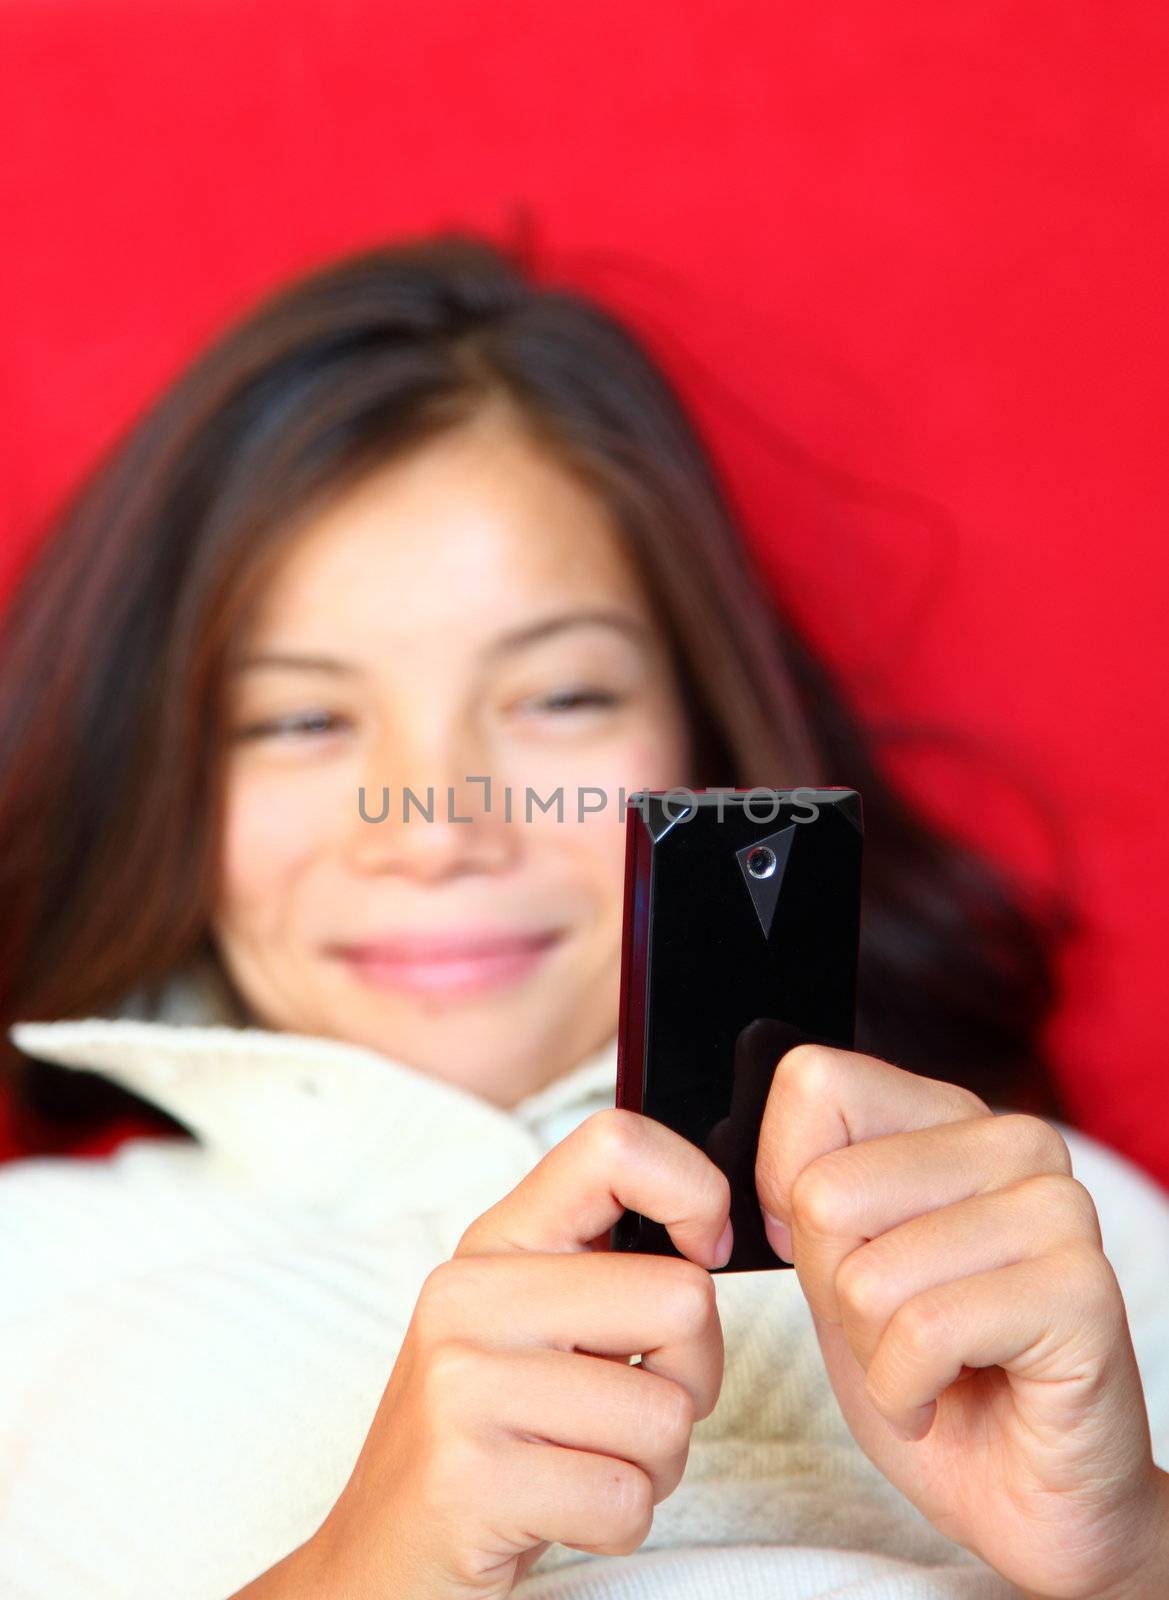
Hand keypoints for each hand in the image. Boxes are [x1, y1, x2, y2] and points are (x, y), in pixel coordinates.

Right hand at [307, 1109, 729, 1598]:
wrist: (379, 1560)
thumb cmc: (488, 1439)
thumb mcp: (530, 1325)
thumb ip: (603, 1266)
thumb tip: (715, 1231)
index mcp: (495, 1242)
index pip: (615, 1145)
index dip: (694, 1191)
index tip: (704, 1251)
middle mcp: (469, 1296)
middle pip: (682, 1300)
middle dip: (690, 1376)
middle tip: (628, 1410)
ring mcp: (461, 1385)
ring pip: (667, 1413)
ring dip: (653, 1466)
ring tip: (581, 1467)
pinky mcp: (470, 1481)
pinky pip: (627, 1499)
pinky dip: (619, 1524)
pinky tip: (558, 1514)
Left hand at [755, 1043, 1168, 1599]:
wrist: (1024, 1500)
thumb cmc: (930, 1378)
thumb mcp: (838, 1270)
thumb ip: (803, 1195)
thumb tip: (744, 1164)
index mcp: (950, 1115)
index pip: (815, 1082)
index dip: (780, 1183)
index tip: (824, 1253)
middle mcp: (1014, 1142)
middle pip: (825, 1192)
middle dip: (832, 1290)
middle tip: (893, 1331)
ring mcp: (1057, 1209)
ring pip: (867, 1274)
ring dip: (871, 1352)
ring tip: (930, 1367)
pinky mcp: (1082, 1290)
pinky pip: (923, 1333)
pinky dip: (905, 1394)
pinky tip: (948, 1399)